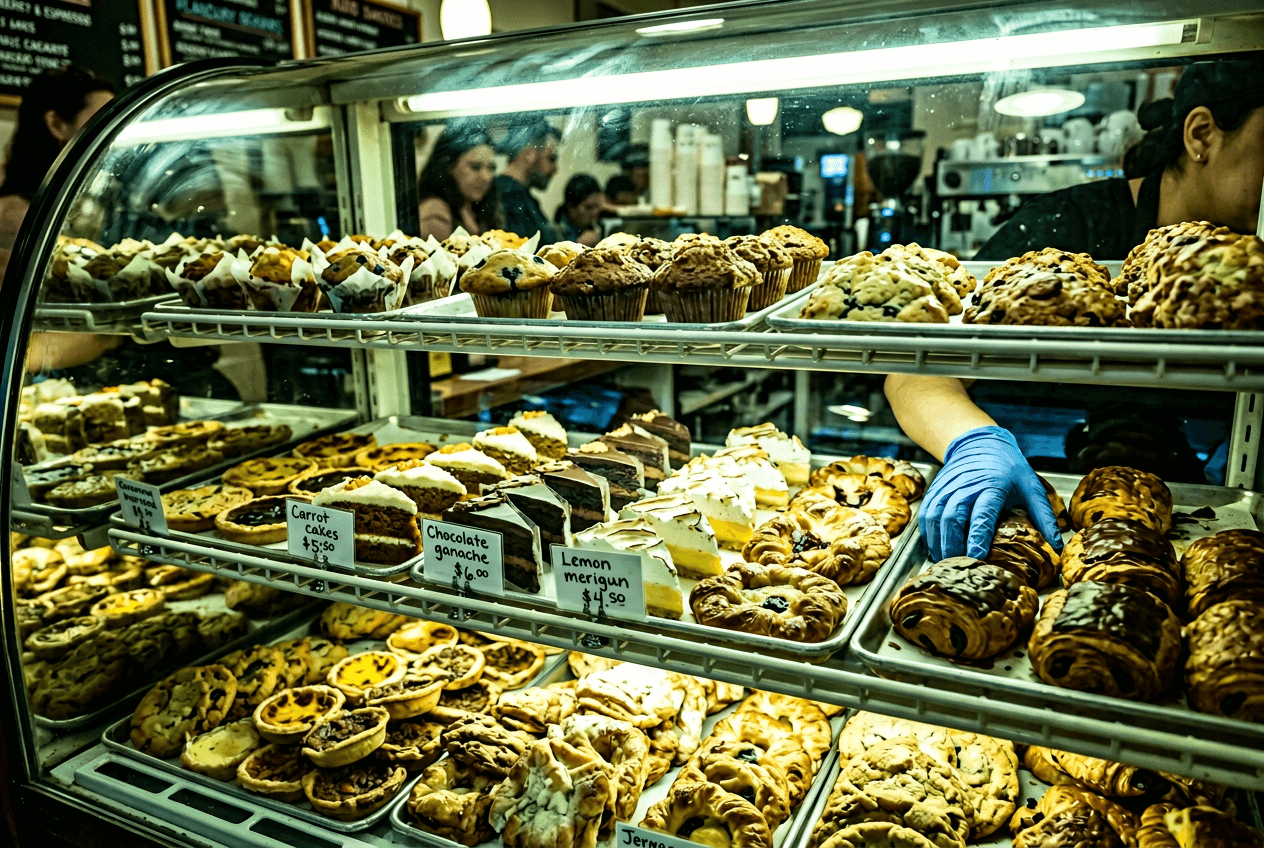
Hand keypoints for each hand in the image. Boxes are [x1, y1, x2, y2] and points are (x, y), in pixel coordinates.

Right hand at [920, 425, 1062, 560]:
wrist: (978, 443)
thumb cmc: (1008, 467)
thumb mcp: (1031, 487)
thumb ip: (1043, 516)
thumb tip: (1056, 547)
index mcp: (992, 485)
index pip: (982, 513)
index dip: (978, 535)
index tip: (978, 555)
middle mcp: (965, 486)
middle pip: (953, 518)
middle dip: (953, 545)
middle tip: (961, 565)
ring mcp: (947, 488)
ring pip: (935, 518)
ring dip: (939, 543)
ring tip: (946, 562)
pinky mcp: (935, 491)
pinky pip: (926, 516)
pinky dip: (928, 535)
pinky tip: (935, 549)